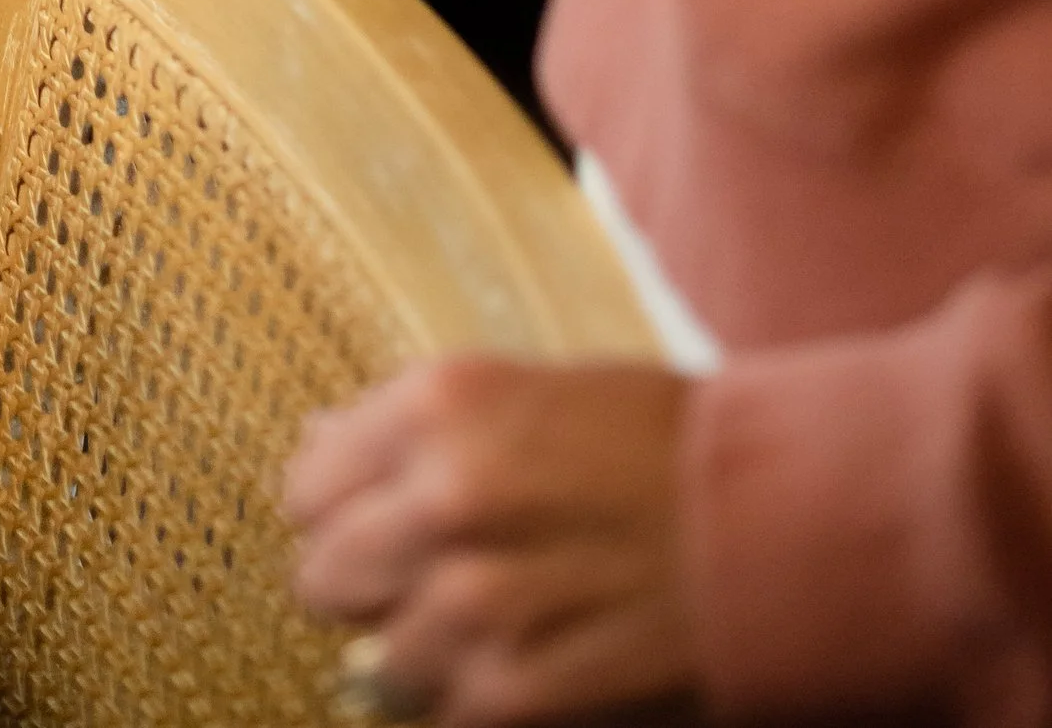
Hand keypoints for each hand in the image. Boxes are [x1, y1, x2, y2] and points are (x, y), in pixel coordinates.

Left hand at [286, 354, 701, 724]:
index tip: (371, 525)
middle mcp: (444, 497)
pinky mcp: (519, 695)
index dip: (338, 514)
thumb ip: (418, 427)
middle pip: (324, 578)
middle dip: (368, 589)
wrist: (783, 527)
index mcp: (440, 404)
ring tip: (493, 629)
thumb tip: (318, 449)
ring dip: (422, 656)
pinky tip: (523, 668)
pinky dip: (469, 704)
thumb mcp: (529, 395)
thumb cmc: (662, 449)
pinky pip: (441, 716)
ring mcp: (478, 603)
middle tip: (426, 584)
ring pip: (378, 661)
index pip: (307, 487)